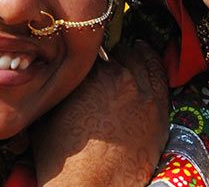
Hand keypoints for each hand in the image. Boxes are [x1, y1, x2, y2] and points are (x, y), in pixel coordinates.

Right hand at [33, 42, 169, 186]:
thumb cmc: (62, 158)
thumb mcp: (47, 115)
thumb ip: (57, 88)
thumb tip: (55, 76)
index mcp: (91, 75)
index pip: (92, 52)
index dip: (89, 56)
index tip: (89, 59)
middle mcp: (120, 78)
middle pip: (119, 54)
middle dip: (113, 57)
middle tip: (109, 60)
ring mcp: (144, 93)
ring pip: (142, 61)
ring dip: (135, 55)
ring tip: (133, 49)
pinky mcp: (159, 110)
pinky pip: (161, 78)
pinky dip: (154, 66)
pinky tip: (148, 62)